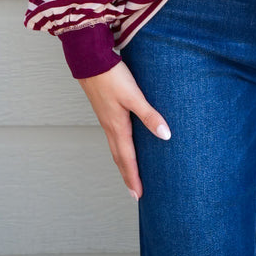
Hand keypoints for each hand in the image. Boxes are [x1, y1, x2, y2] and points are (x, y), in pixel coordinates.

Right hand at [78, 59, 170, 199]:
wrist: (90, 61)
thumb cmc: (112, 77)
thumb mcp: (134, 96)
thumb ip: (150, 115)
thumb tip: (166, 136)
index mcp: (117, 127)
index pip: (127, 158)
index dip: (133, 177)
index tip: (138, 195)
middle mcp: (110, 126)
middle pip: (119, 157)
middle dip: (127, 175)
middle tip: (134, 192)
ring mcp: (105, 118)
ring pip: (114, 147)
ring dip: (122, 162)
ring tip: (129, 173)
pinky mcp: (105, 109)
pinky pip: (112, 136)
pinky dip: (118, 147)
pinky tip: (123, 142)